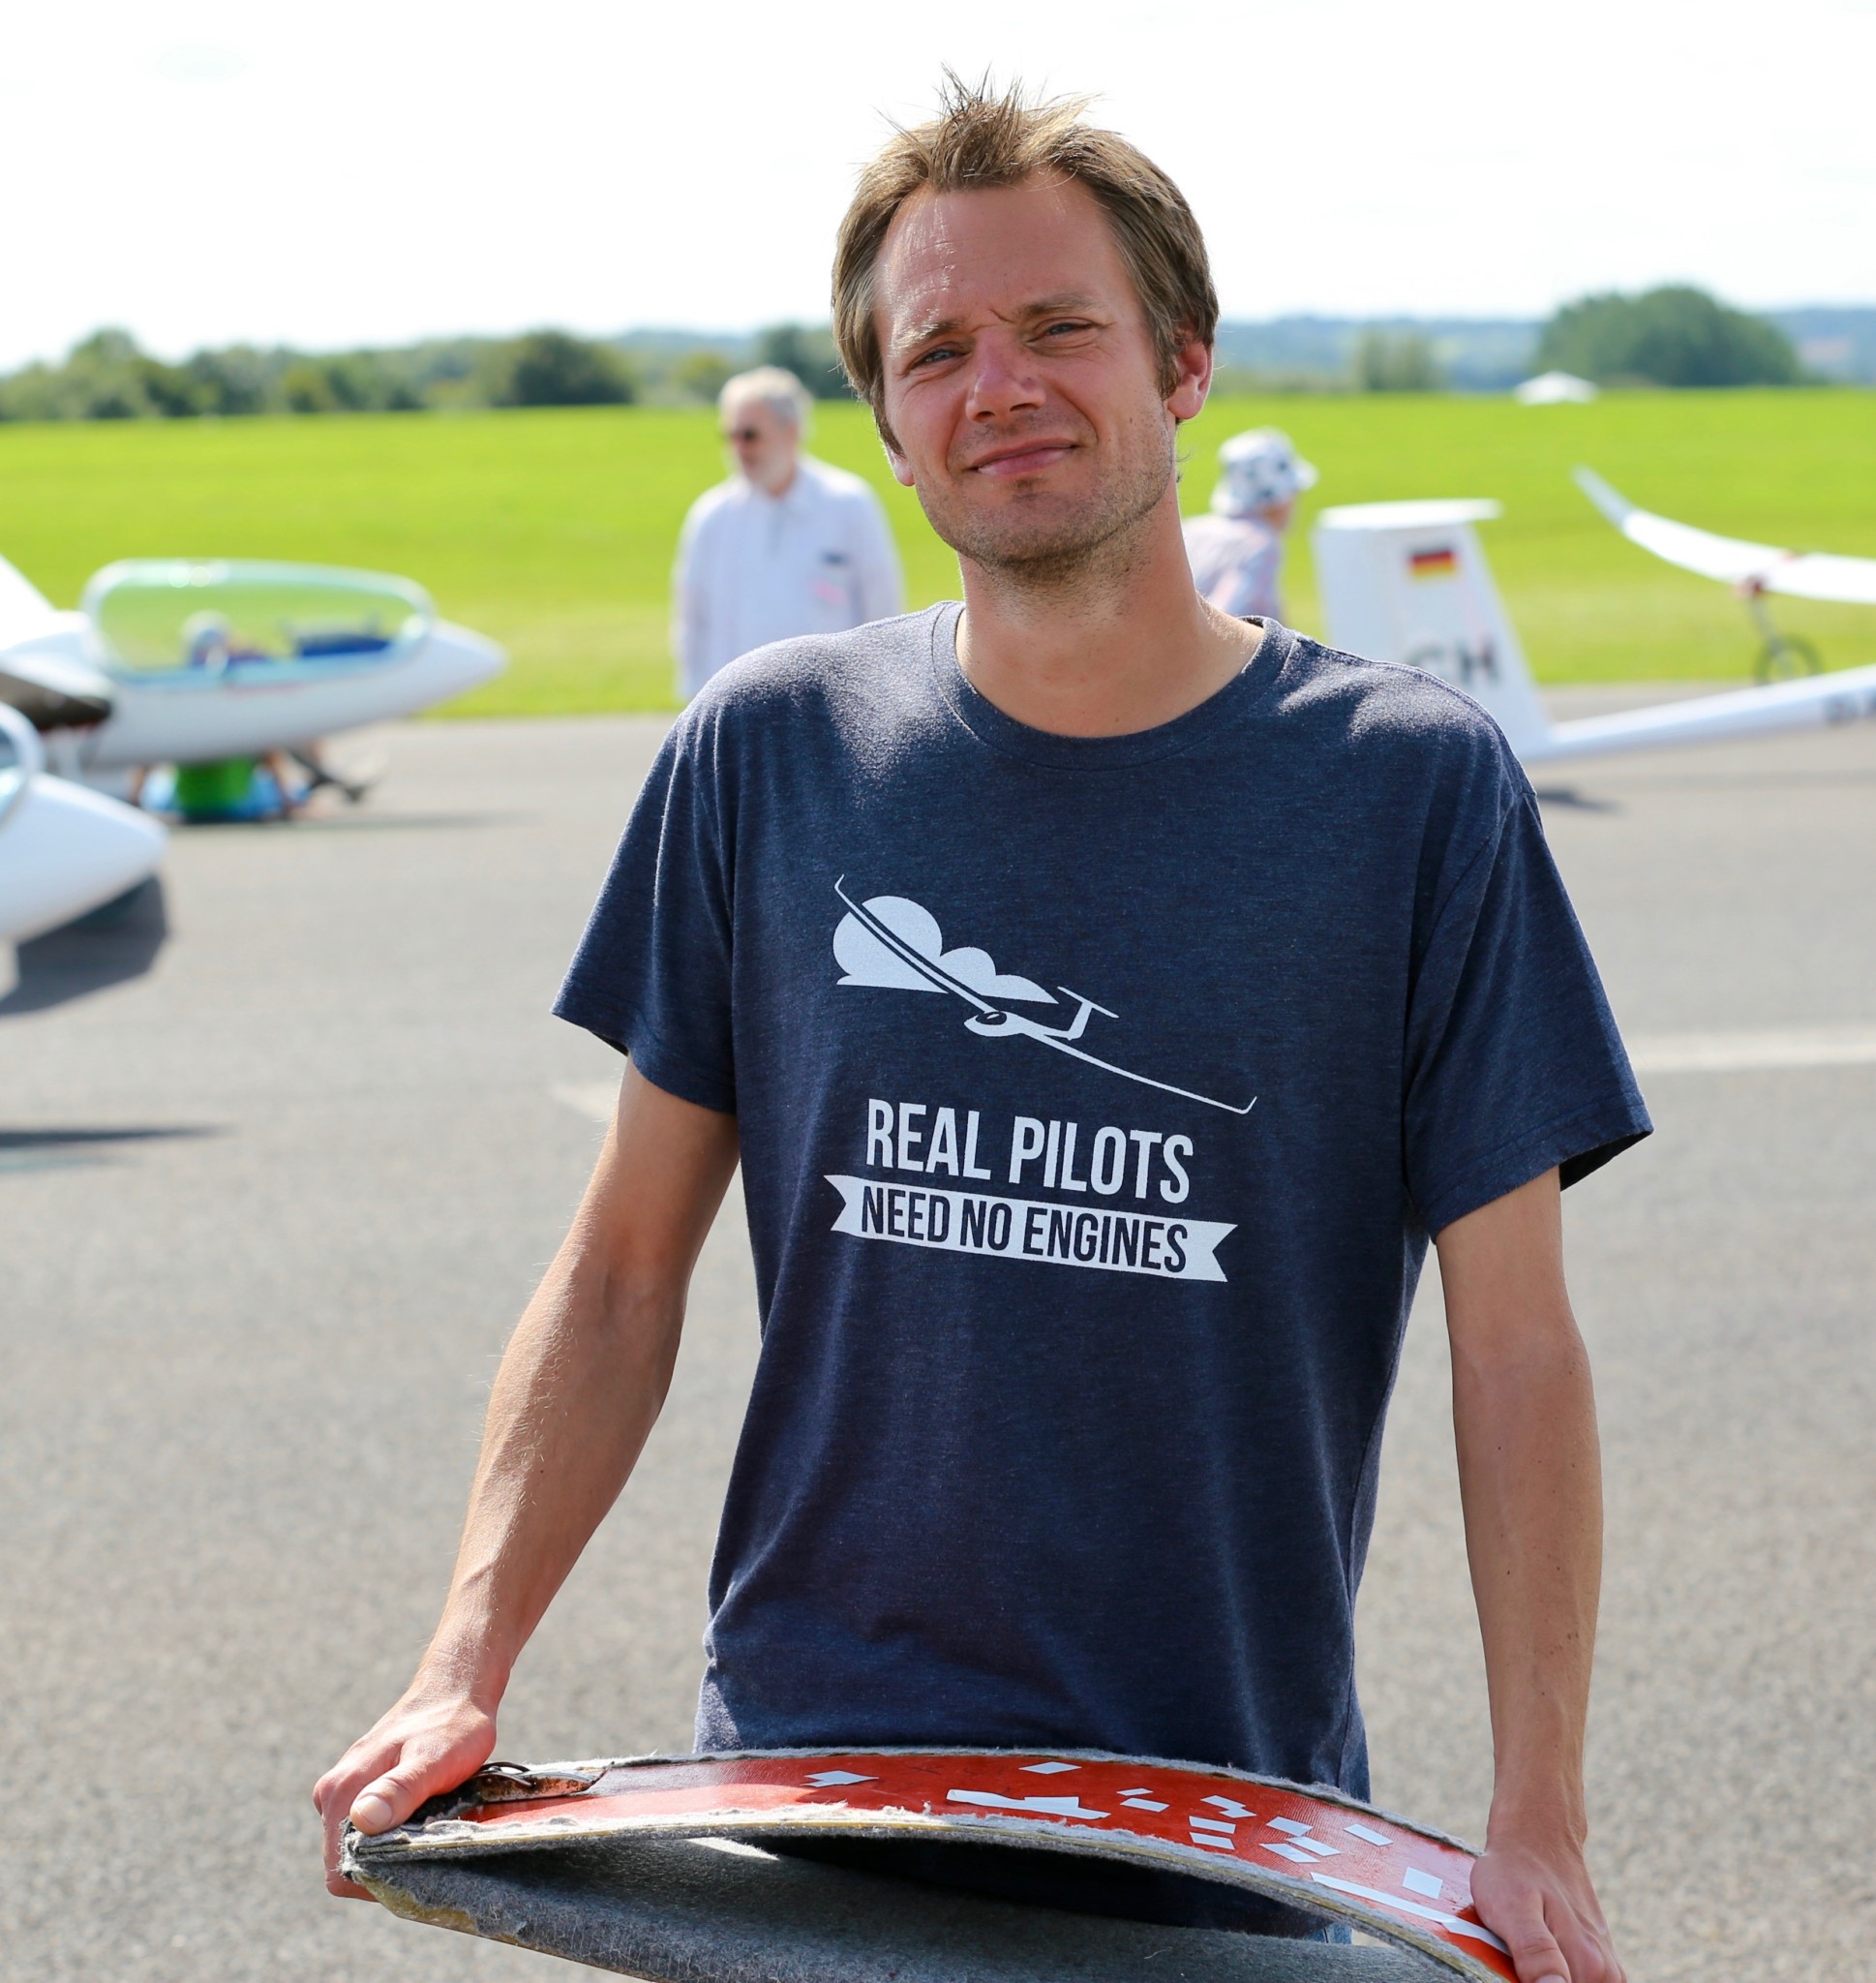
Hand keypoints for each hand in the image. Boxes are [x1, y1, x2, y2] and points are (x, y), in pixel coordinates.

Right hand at [312, 1679, 496, 1898]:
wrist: (458, 1688)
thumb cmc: (451, 1725)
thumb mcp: (432, 1760)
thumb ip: (399, 1789)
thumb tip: (363, 1819)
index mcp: (341, 1792)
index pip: (340, 1870)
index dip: (375, 1882)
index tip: (416, 1869)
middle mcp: (334, 1794)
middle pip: (351, 1862)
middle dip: (388, 1866)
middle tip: (431, 1845)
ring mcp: (349, 1791)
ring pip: (364, 1847)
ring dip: (396, 1849)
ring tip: (432, 1827)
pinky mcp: (365, 1789)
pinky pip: (374, 1829)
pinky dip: (399, 1833)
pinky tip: (427, 1817)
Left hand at [1469, 1832, 1623, 1982]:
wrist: (1536, 1835)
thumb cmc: (1514, 1870)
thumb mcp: (1512, 1909)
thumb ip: (1535, 1954)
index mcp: (1588, 1966)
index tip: (1517, 1970)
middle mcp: (1605, 1971)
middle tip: (1517, 1957)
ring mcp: (1606, 1966)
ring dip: (1554, 1979)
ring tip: (1525, 1955)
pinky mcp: (1600, 1959)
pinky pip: (1585, 1982)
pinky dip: (1564, 1977)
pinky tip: (1543, 1957)